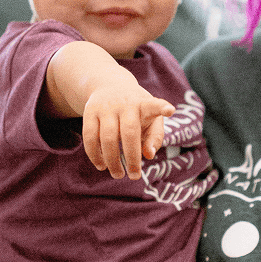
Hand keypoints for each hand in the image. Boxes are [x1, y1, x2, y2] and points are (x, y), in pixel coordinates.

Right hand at [43, 42, 175, 179]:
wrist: (109, 84)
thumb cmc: (137, 109)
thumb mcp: (151, 118)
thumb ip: (155, 137)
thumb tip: (149, 155)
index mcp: (144, 104)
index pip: (154, 105)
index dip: (162, 107)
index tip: (170, 110)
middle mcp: (125, 104)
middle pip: (129, 132)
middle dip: (132, 157)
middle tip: (135, 176)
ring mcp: (106, 107)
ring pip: (107, 138)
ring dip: (112, 160)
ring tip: (118, 175)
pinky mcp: (90, 112)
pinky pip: (90, 137)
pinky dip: (94, 155)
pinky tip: (101, 165)